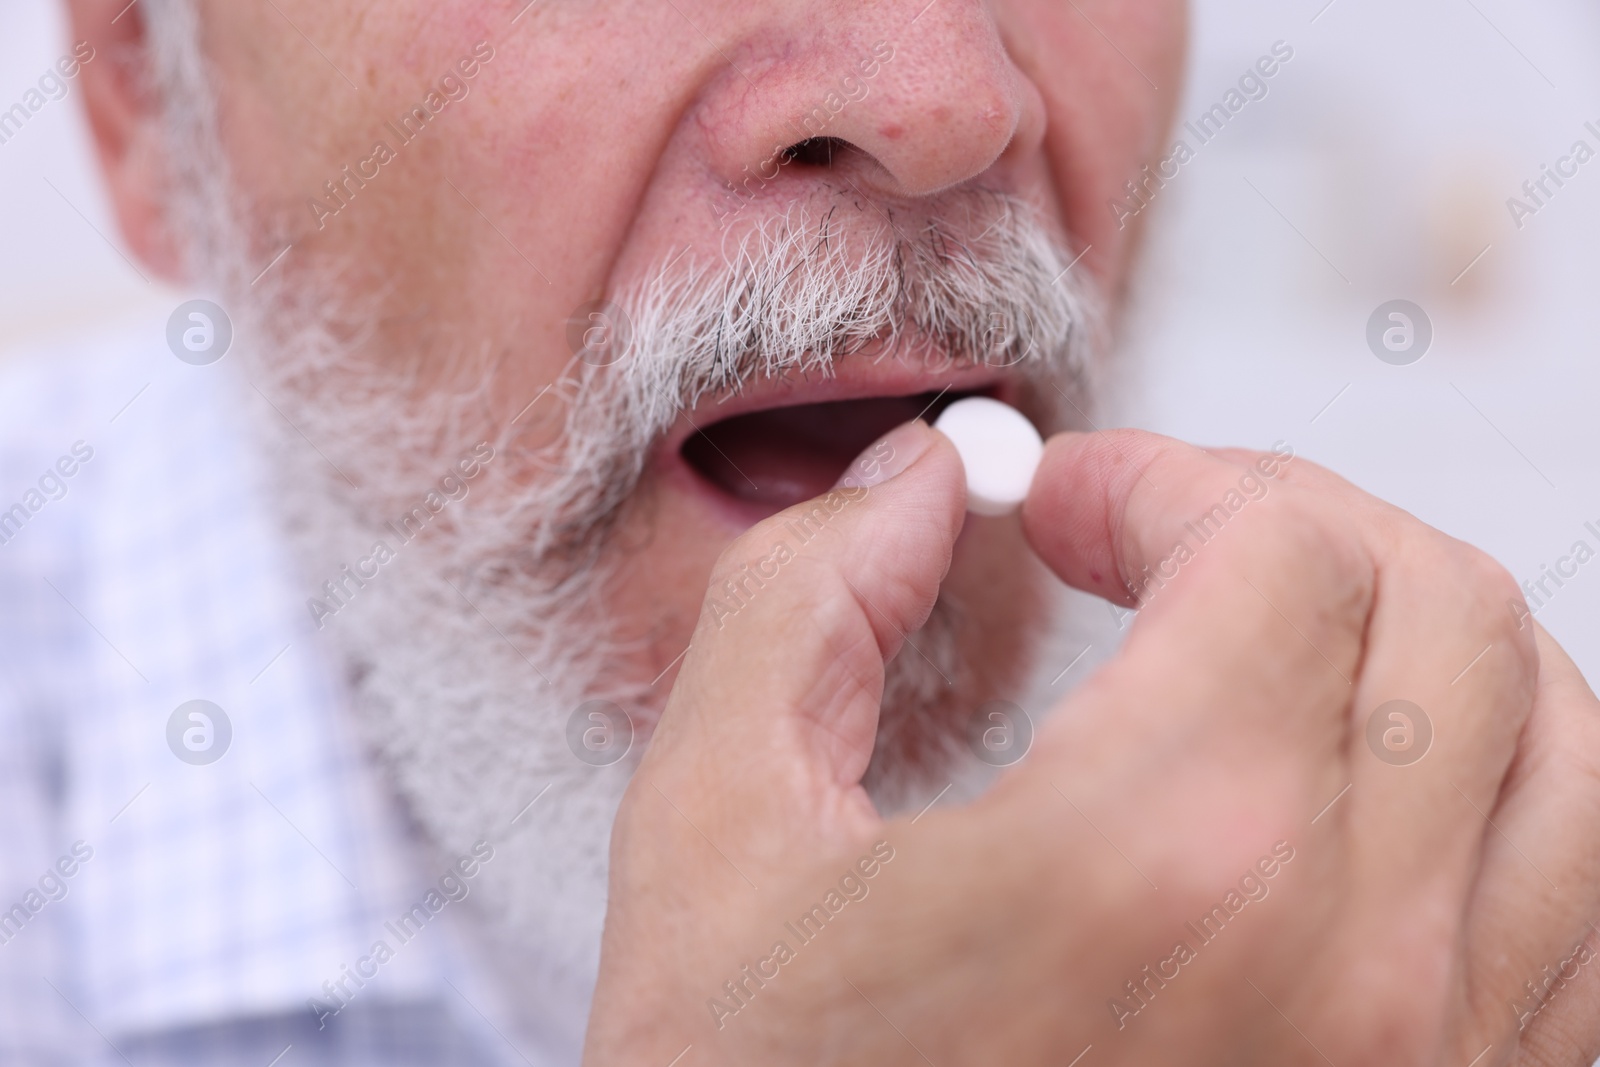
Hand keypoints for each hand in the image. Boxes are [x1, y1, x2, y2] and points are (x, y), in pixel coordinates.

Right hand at [582, 420, 1599, 1065]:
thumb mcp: (709, 842)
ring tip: (1284, 642)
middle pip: (1442, 610)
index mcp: (1161, 860)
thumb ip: (800, 604)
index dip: (1160, 477)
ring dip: (1423, 640)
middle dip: (1290, 526)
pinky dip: (1511, 799)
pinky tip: (1379, 791)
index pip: (1281, 548)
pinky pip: (1589, 914)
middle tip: (1163, 545)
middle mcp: (1351, 967)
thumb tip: (917, 484)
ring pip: (1562, 749)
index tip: (1070, 503)